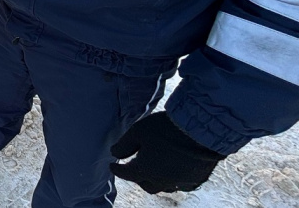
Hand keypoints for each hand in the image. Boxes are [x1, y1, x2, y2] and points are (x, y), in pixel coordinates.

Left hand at [110, 112, 225, 193]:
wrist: (202, 130)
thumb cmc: (166, 128)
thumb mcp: (138, 131)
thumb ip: (124, 144)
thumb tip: (114, 153)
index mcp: (144, 170)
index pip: (126, 173)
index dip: (117, 169)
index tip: (112, 165)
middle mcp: (161, 180)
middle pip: (145, 184)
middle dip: (137, 177)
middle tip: (134, 167)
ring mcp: (180, 182)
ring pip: (163, 186)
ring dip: (155, 180)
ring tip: (153, 171)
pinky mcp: (197, 179)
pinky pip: (181, 184)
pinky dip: (173, 180)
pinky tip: (173, 172)